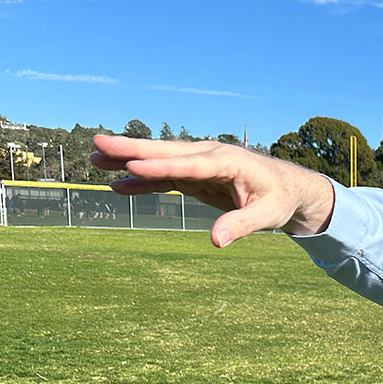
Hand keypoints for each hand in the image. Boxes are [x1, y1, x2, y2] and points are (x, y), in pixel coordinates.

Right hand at [90, 135, 334, 246]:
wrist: (287, 190)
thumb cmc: (280, 200)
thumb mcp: (267, 216)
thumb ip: (242, 225)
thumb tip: (216, 241)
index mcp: (229, 162)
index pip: (190, 164)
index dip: (161, 165)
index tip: (132, 164)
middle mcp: (210, 157)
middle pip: (166, 152)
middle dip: (132, 148)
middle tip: (98, 142)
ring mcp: (200, 165)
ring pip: (160, 161)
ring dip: (128, 160)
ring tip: (94, 159)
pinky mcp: (195, 177)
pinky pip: (164, 178)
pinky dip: (142, 181)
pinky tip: (117, 186)